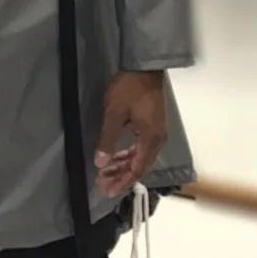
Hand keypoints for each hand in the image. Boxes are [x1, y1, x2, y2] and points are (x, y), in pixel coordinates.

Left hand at [95, 71, 166, 196]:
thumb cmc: (129, 88)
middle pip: (139, 166)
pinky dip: (128, 155)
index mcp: (151, 139)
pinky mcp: (152, 125)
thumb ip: (108, 139)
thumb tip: (100, 163)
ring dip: (123, 166)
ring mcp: (156, 132)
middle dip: (120, 176)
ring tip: (105, 172)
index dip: (122, 182)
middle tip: (102, 184)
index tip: (107, 191)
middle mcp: (157, 139)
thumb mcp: (115, 113)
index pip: (137, 169)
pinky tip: (117, 156)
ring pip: (140, 157)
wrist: (144, 67)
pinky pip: (141, 147)